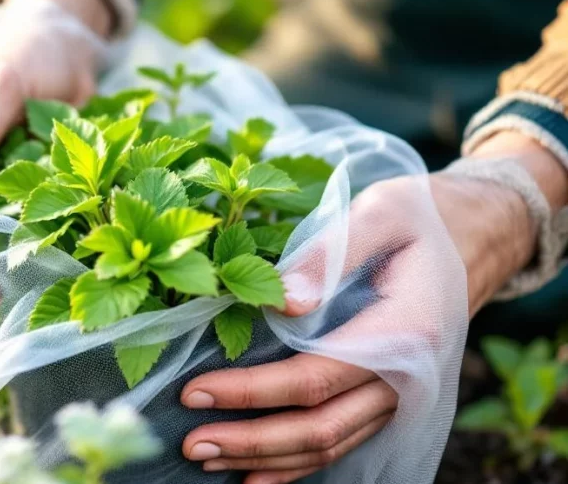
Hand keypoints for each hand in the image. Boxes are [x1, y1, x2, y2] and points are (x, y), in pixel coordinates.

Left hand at [180, 148, 548, 482]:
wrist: (476, 236)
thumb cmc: (422, 217)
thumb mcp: (381, 212)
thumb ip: (330, 253)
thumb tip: (278, 301)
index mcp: (403, 334)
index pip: (313, 379)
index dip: (251, 392)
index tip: (196, 391)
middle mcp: (405, 378)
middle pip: (319, 428)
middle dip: (251, 441)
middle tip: (192, 444)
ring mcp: (398, 395)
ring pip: (329, 445)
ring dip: (267, 459)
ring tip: (209, 457)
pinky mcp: (388, 397)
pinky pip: (343, 441)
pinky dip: (300, 462)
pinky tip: (260, 472)